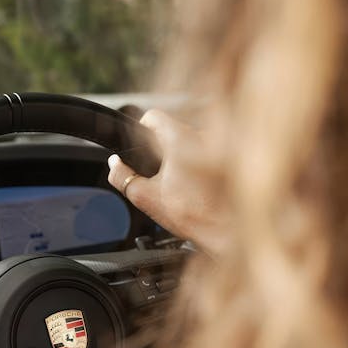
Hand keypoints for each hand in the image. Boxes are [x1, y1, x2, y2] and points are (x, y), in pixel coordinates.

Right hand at [107, 109, 229, 254]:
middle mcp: (202, 135)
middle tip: (160, 169)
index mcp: (180, 140)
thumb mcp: (146, 197)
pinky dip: (200, 159)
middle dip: (162, 146)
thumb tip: (114, 164)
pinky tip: (198, 181)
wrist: (226, 231)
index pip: (153, 117)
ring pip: (192, 138)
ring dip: (183, 152)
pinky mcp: (232, 154)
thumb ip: (122, 177)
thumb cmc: (193, 215)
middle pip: (172, 128)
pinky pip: (208, 148)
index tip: (142, 144)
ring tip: (181, 178)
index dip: (142, 129)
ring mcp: (220, 143)